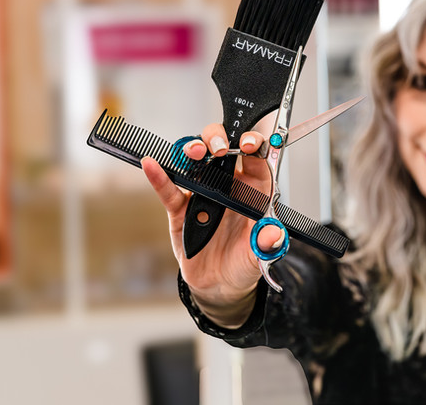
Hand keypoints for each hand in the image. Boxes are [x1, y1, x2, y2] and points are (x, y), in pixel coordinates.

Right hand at [141, 123, 283, 326]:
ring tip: (194, 152)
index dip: (252, 146)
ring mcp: (203, 196)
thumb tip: (273, 233)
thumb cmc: (243, 262)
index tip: (248, 145)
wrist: (220, 285)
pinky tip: (152, 164)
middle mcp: (228, 187)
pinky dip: (160, 177)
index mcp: (252, 192)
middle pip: (222, 151)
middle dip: (219, 140)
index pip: (255, 160)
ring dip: (193, 150)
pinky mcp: (181, 210)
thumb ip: (267, 243)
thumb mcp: (259, 255)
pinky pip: (169, 190)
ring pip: (196, 163)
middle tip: (218, 148)